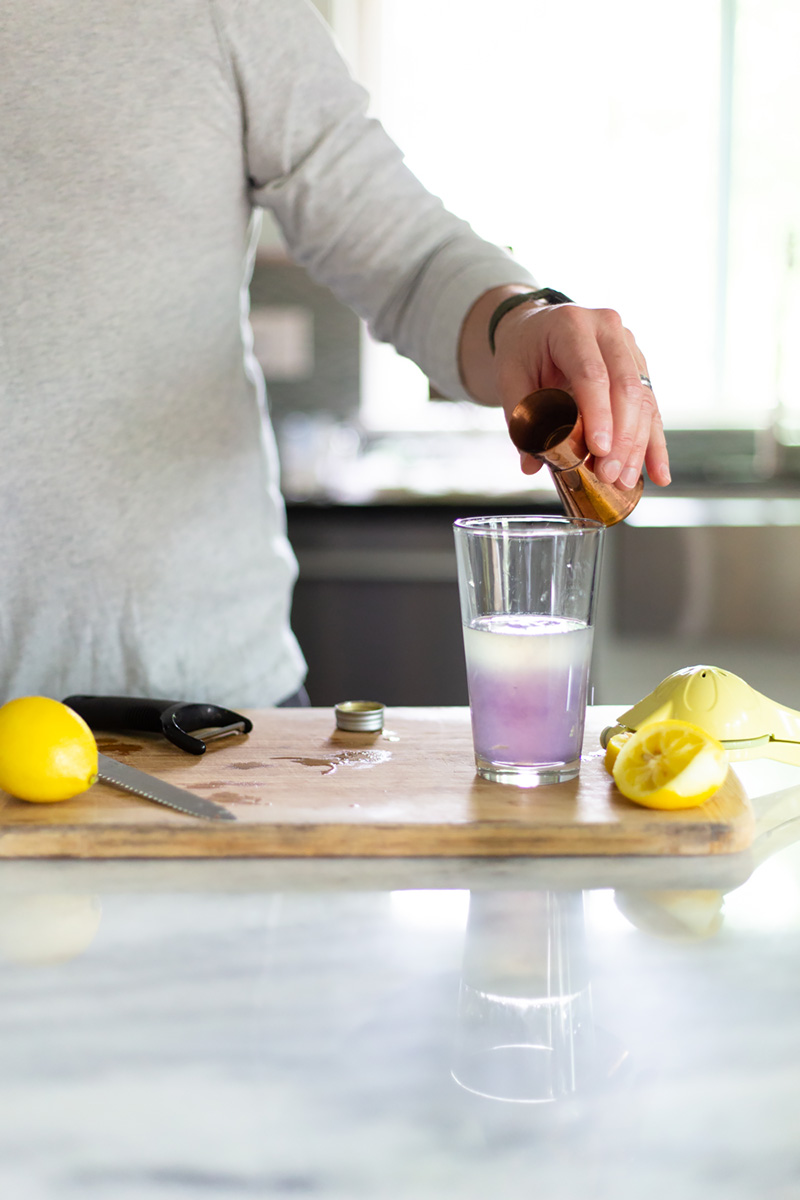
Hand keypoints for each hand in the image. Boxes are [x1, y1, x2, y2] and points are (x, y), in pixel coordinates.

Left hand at [459, 288, 670, 487]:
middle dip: (620, 437)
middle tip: (608, 474)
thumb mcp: (510, 376)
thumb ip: (521, 418)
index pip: (591, 373)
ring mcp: (628, 345)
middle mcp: (607, 329)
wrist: (536, 326)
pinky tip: (659, 472)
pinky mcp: (638, 365)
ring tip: (624, 480)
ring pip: (642, 399)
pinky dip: (653, 442)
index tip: (598, 449)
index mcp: (572, 325)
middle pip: (624, 387)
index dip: (599, 414)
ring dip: (637, 445)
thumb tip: (531, 464)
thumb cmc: (523, 350)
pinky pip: (650, 406)